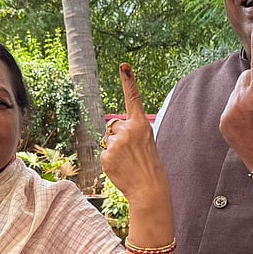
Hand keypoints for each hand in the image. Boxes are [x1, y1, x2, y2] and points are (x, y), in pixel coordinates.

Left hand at [100, 64, 169, 206]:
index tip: (123, 65)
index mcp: (142, 125)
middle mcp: (128, 130)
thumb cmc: (149, 166)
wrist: (149, 188)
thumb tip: (113, 132)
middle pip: (114, 126)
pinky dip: (110, 161)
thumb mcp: (146, 143)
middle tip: (131, 154)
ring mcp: (116, 142)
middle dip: (118, 138)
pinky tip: (120, 168)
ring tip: (127, 162)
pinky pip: (103, 153)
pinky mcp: (106, 155)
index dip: (128, 81)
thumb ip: (132, 132)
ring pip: (107, 141)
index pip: (133, 99)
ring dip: (114, 150)